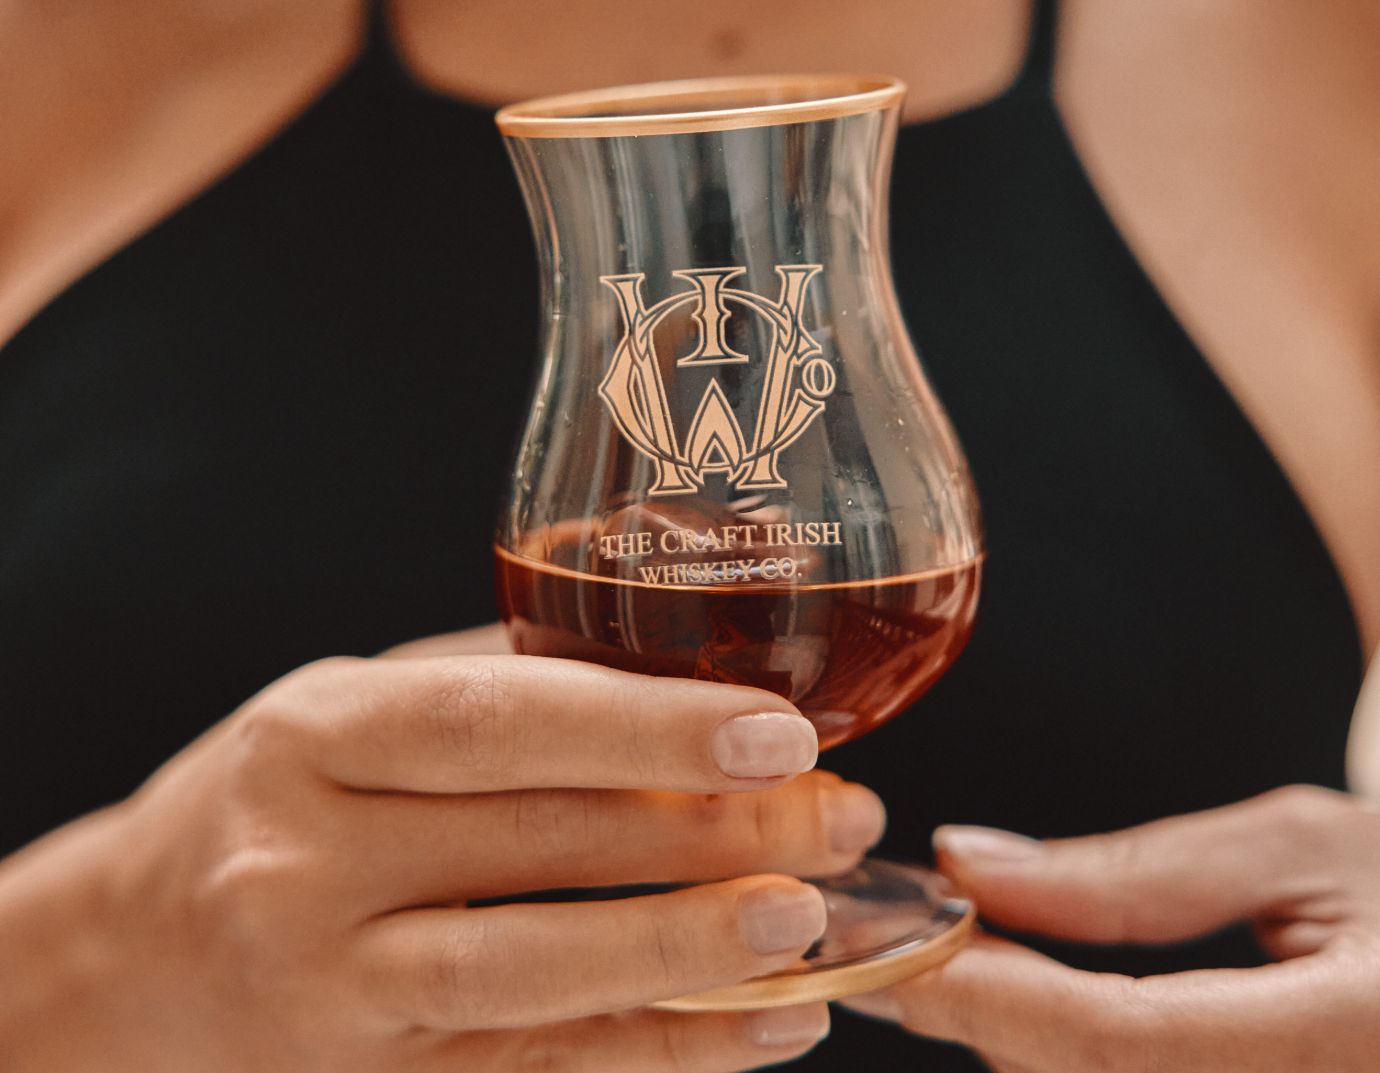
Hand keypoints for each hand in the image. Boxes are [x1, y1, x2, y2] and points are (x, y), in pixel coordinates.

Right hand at [0, 643, 884, 1071]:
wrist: (129, 953)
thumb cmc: (270, 798)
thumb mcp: (346, 706)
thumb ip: (495, 674)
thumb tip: (676, 646)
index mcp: (314, 733)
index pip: (499, 721)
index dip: (645, 727)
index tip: (776, 728)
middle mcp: (306, 861)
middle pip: (538, 845)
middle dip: (708, 832)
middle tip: (839, 811)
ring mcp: (331, 990)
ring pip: (537, 973)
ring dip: (693, 951)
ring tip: (814, 920)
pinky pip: (537, 1067)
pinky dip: (664, 1049)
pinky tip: (768, 1022)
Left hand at [842, 786, 1379, 1070]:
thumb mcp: (1305, 846)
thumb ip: (1135, 871)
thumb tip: (973, 866)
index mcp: (1356, 1041)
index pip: (1123, 1041)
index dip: (993, 1000)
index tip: (895, 951)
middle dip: (987, 1021)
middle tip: (912, 941)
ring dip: (1024, 1043)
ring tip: (975, 964)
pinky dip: (1076, 1060)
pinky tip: (1048, 1012)